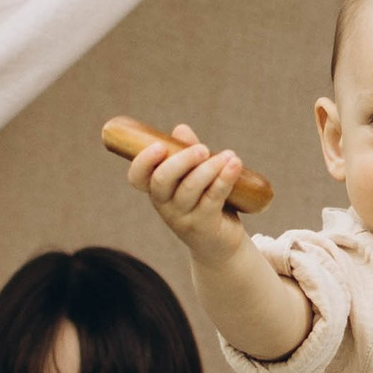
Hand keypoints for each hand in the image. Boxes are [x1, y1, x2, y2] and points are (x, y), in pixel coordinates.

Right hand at [131, 125, 253, 260]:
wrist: (220, 243)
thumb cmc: (203, 203)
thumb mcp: (193, 177)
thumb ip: (186, 153)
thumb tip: (180, 129)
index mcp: (157, 190)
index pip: (137, 177)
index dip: (143, 161)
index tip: (160, 146)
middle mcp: (164, 205)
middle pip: (162, 180)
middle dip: (181, 160)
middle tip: (203, 149)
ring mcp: (182, 217)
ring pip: (190, 188)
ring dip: (210, 167)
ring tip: (229, 155)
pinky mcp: (204, 225)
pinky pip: (213, 198)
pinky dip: (225, 178)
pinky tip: (235, 165)